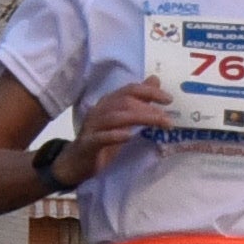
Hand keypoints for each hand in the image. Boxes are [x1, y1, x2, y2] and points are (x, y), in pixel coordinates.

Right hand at [57, 80, 171, 184]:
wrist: (75, 163)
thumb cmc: (103, 141)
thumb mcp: (123, 121)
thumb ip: (138, 102)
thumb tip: (155, 80)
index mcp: (109, 103)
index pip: (129, 90)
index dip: (149, 91)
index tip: (169, 99)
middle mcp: (100, 110)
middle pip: (125, 102)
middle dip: (149, 108)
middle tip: (167, 119)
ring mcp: (92, 126)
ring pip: (116, 117)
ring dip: (140, 119)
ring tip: (158, 124)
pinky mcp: (87, 144)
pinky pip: (100, 137)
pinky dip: (115, 136)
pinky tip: (128, 136)